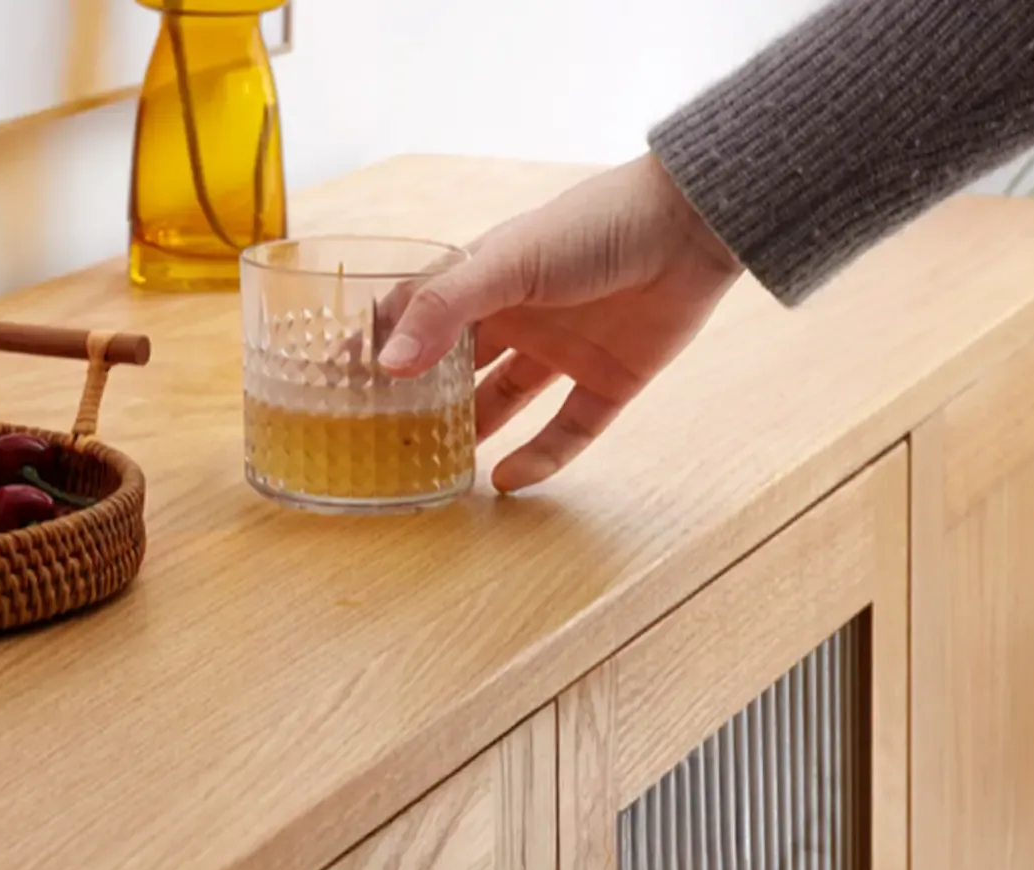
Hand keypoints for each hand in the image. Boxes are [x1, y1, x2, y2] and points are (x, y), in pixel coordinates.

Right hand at [378, 153, 740, 492]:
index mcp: (488, 278)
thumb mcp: (509, 262)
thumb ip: (446, 308)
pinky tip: (505, 480)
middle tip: (387, 444)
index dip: (386, 348)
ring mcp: (565, 351)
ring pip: (508, 402)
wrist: (690, 228)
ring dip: (475, 432)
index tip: (343, 388)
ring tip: (437, 470)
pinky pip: (568, 431)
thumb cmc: (594, 225)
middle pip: (460, 368)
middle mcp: (521, 316)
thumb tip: (388, 364)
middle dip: (426, 402)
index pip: (421, 316)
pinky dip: (540, 458)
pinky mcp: (609, 382)